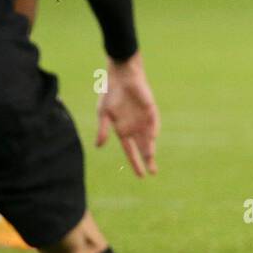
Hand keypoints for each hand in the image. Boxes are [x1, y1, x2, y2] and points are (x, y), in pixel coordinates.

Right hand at [95, 53, 158, 176]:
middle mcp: (135, 128)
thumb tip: (98, 146)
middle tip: (152, 172)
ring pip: (149, 137)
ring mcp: (143, 119)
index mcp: (123, 131)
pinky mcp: (150, 109)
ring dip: (150, 147)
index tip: (141, 175)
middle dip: (147, 159)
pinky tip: (153, 136)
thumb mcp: (103, 113)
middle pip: (143, 147)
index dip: (135, 162)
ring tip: (151, 157)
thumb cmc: (110, 93)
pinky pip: (154, 121)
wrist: (120, 76)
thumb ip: (102, 129)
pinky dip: (154, 128)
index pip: (130, 151)